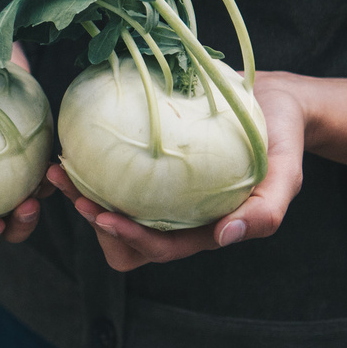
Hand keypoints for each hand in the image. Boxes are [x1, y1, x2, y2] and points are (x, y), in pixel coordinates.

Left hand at [49, 71, 308, 270]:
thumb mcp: (286, 172)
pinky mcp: (149, 165)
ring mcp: (161, 191)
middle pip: (126, 242)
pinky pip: (113, 178)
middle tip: (73, 194)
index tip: (102, 214)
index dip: (129, 238)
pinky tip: (74, 148)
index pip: (160, 247)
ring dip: (84, 197)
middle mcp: (178, 215)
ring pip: (112, 211)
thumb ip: (266, 210)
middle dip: (96, 223)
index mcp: (205, 227)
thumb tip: (227, 237)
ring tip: (60, 172)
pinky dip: (91, 172)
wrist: (274, 100)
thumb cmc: (282, 137)